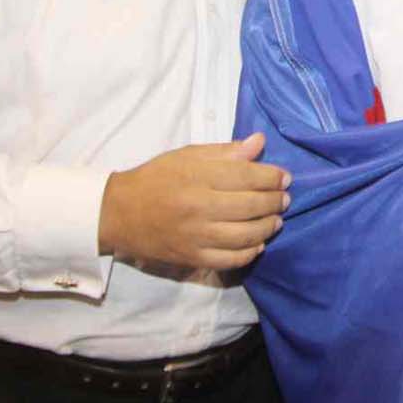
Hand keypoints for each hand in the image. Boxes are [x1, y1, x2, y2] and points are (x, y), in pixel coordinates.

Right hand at [97, 132, 290, 270]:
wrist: (118, 213)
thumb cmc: (156, 178)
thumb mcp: (187, 156)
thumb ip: (225, 152)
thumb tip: (259, 142)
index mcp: (198, 177)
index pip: (247, 176)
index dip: (272, 177)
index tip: (285, 178)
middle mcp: (198, 207)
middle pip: (250, 206)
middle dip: (275, 202)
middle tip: (284, 199)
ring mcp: (195, 236)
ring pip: (244, 236)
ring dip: (267, 228)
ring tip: (276, 220)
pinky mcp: (191, 258)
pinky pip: (229, 260)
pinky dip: (249, 253)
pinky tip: (258, 244)